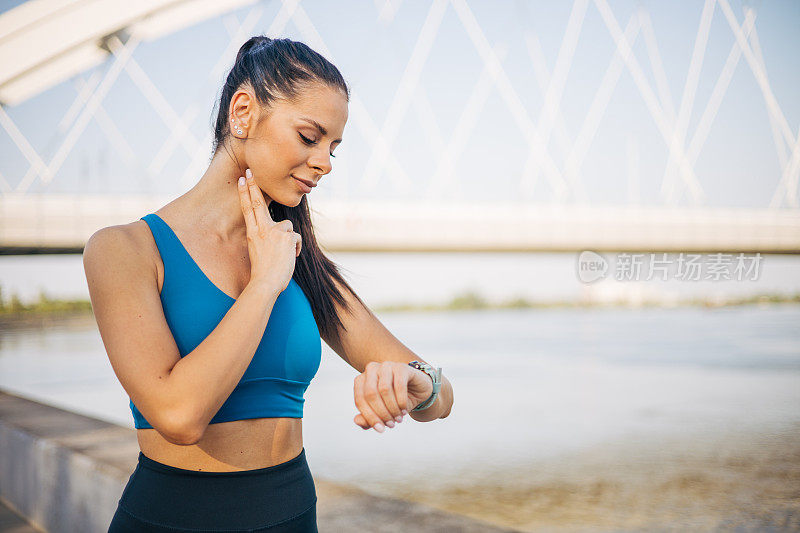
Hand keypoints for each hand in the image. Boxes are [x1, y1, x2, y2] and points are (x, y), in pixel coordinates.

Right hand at [238, 168, 301, 292]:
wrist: (266, 282)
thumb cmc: (263, 271)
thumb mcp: (258, 250)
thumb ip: (264, 237)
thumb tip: (274, 230)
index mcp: (253, 233)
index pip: (247, 209)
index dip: (245, 193)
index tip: (243, 180)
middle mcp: (261, 230)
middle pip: (258, 203)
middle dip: (253, 186)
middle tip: (250, 172)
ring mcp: (274, 232)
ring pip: (286, 226)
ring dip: (288, 238)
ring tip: (283, 254)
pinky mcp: (286, 237)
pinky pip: (295, 237)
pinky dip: (296, 248)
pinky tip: (291, 257)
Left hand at [353, 361, 433, 431]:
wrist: (417, 391)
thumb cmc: (395, 401)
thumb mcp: (382, 412)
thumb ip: (367, 418)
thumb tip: (357, 421)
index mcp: (362, 379)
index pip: (360, 399)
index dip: (369, 417)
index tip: (380, 429)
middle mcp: (372, 370)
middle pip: (370, 394)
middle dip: (381, 413)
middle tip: (391, 424)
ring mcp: (386, 366)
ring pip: (384, 390)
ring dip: (392, 408)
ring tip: (398, 418)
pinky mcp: (401, 367)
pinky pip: (399, 386)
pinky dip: (401, 401)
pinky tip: (405, 410)